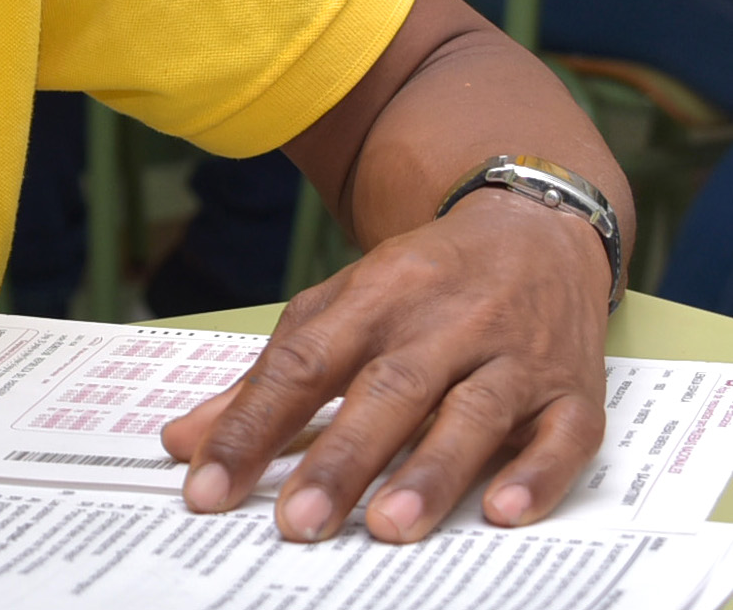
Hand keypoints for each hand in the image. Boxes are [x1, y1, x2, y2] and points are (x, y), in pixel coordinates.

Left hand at [163, 189, 608, 542]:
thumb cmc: (421, 284)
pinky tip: (506, 511)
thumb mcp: (337, 310)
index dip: (251, 425)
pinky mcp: (574, 390)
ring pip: (472, 414)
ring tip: (386, 528)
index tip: (207, 484)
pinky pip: (564, 434)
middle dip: (340, 459)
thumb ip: (267, 380)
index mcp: (372, 297)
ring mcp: (513, 355)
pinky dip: (537, 472)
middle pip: (387, 391)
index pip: (302, 363)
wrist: (533, 229)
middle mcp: (442, 321)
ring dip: (431, 472)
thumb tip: (183, 443)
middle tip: (296, 522)